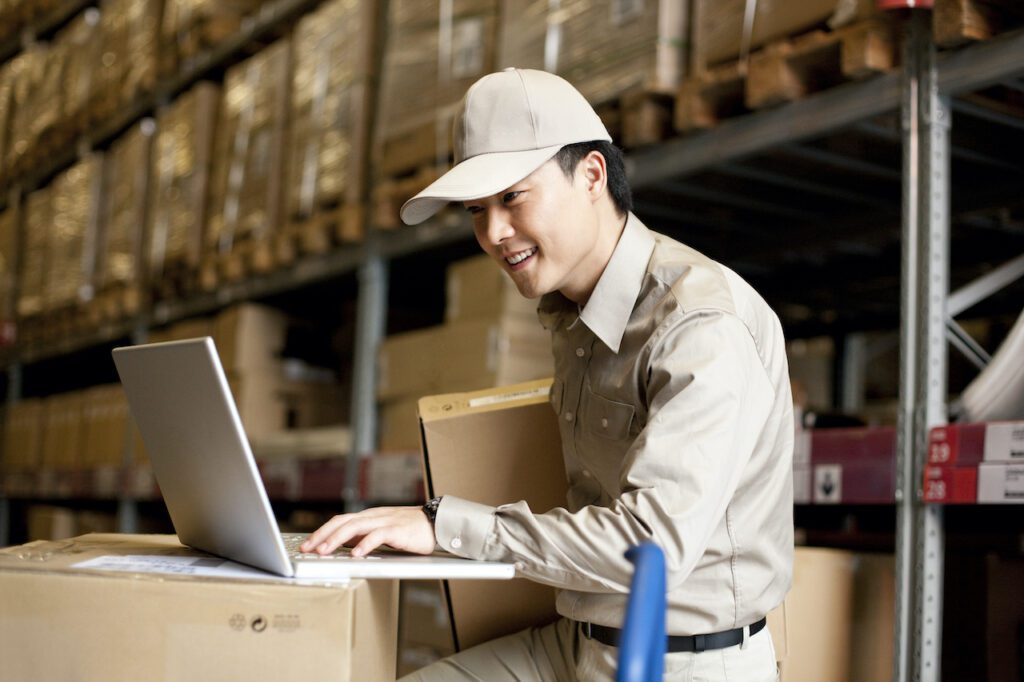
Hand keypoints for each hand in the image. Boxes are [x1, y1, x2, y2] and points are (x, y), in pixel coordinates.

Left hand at [299, 506, 435, 556]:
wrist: (437, 522)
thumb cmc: (410, 531)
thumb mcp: (383, 532)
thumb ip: (364, 537)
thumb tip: (342, 548)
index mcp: (368, 517)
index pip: (339, 521)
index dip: (321, 532)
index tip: (306, 545)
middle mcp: (373, 516)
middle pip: (342, 522)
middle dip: (322, 535)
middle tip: (307, 549)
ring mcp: (385, 521)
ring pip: (355, 526)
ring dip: (337, 539)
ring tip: (324, 551)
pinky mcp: (398, 529)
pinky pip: (378, 535)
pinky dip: (365, 544)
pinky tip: (356, 554)